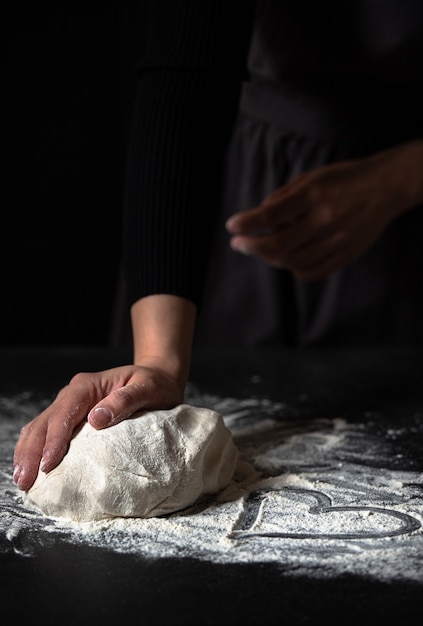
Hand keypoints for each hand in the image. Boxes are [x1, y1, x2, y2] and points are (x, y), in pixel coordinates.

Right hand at [13, 363, 184, 491]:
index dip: (54, 440)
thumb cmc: (155, 384)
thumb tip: (96, 419)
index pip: (64, 413)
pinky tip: (32, 467)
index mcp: (88, 386)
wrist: (158, 378)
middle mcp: (73, 393)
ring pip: (39, 427)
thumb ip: (125, 400)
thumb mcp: (148, 388)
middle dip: (31, 452)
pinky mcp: (73, 417)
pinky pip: (47, 432)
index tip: (48, 464)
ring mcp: (70, 405)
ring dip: (28, 452)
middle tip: (25, 481)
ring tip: (22, 480)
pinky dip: (36, 449)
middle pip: (44, 422)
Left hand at [226, 141, 422, 280]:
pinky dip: (293, 269)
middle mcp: (324, 219)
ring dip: (269, 259)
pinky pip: (312, 272)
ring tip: (259, 250)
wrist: (386, 187)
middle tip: (238, 244)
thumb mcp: (310, 177)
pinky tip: (285, 260)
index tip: (232, 226)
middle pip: (278, 244)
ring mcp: (337, 240)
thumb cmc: (343, 179)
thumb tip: (258, 218)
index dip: (246, 223)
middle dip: (251, 246)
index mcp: (313, 194)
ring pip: (292, 261)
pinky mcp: (346, 254)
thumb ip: (283, 198)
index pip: (269, 216)